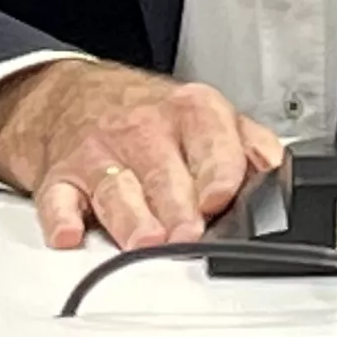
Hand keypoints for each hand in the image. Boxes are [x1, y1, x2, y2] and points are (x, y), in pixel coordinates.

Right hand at [0, 61, 282, 250]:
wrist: (76, 95)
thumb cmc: (152, 115)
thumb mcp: (208, 115)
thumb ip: (248, 148)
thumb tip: (279, 178)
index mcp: (191, 113)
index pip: (211, 141)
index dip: (218, 171)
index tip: (222, 197)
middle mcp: (144, 131)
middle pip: (164, 172)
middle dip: (178, 206)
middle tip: (190, 234)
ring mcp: (100, 154)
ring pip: (116, 188)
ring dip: (131, 217)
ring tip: (145, 241)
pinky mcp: (61, 177)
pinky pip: (57, 198)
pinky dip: (61, 217)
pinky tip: (70, 233)